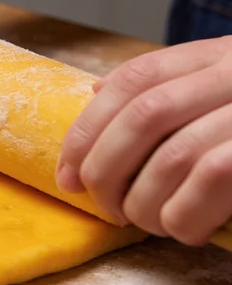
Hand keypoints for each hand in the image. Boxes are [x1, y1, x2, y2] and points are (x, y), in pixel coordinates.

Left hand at [56, 36, 231, 244]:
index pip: (131, 81)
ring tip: (145, 223)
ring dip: (145, 202)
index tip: (67, 174)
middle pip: (144, 116)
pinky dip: (185, 214)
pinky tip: (186, 230)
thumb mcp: (224, 80)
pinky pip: (214, 182)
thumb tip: (97, 94)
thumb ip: (170, 85)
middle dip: (106, 168)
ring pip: (177, 156)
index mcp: (215, 54)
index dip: (88, 129)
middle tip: (102, 206)